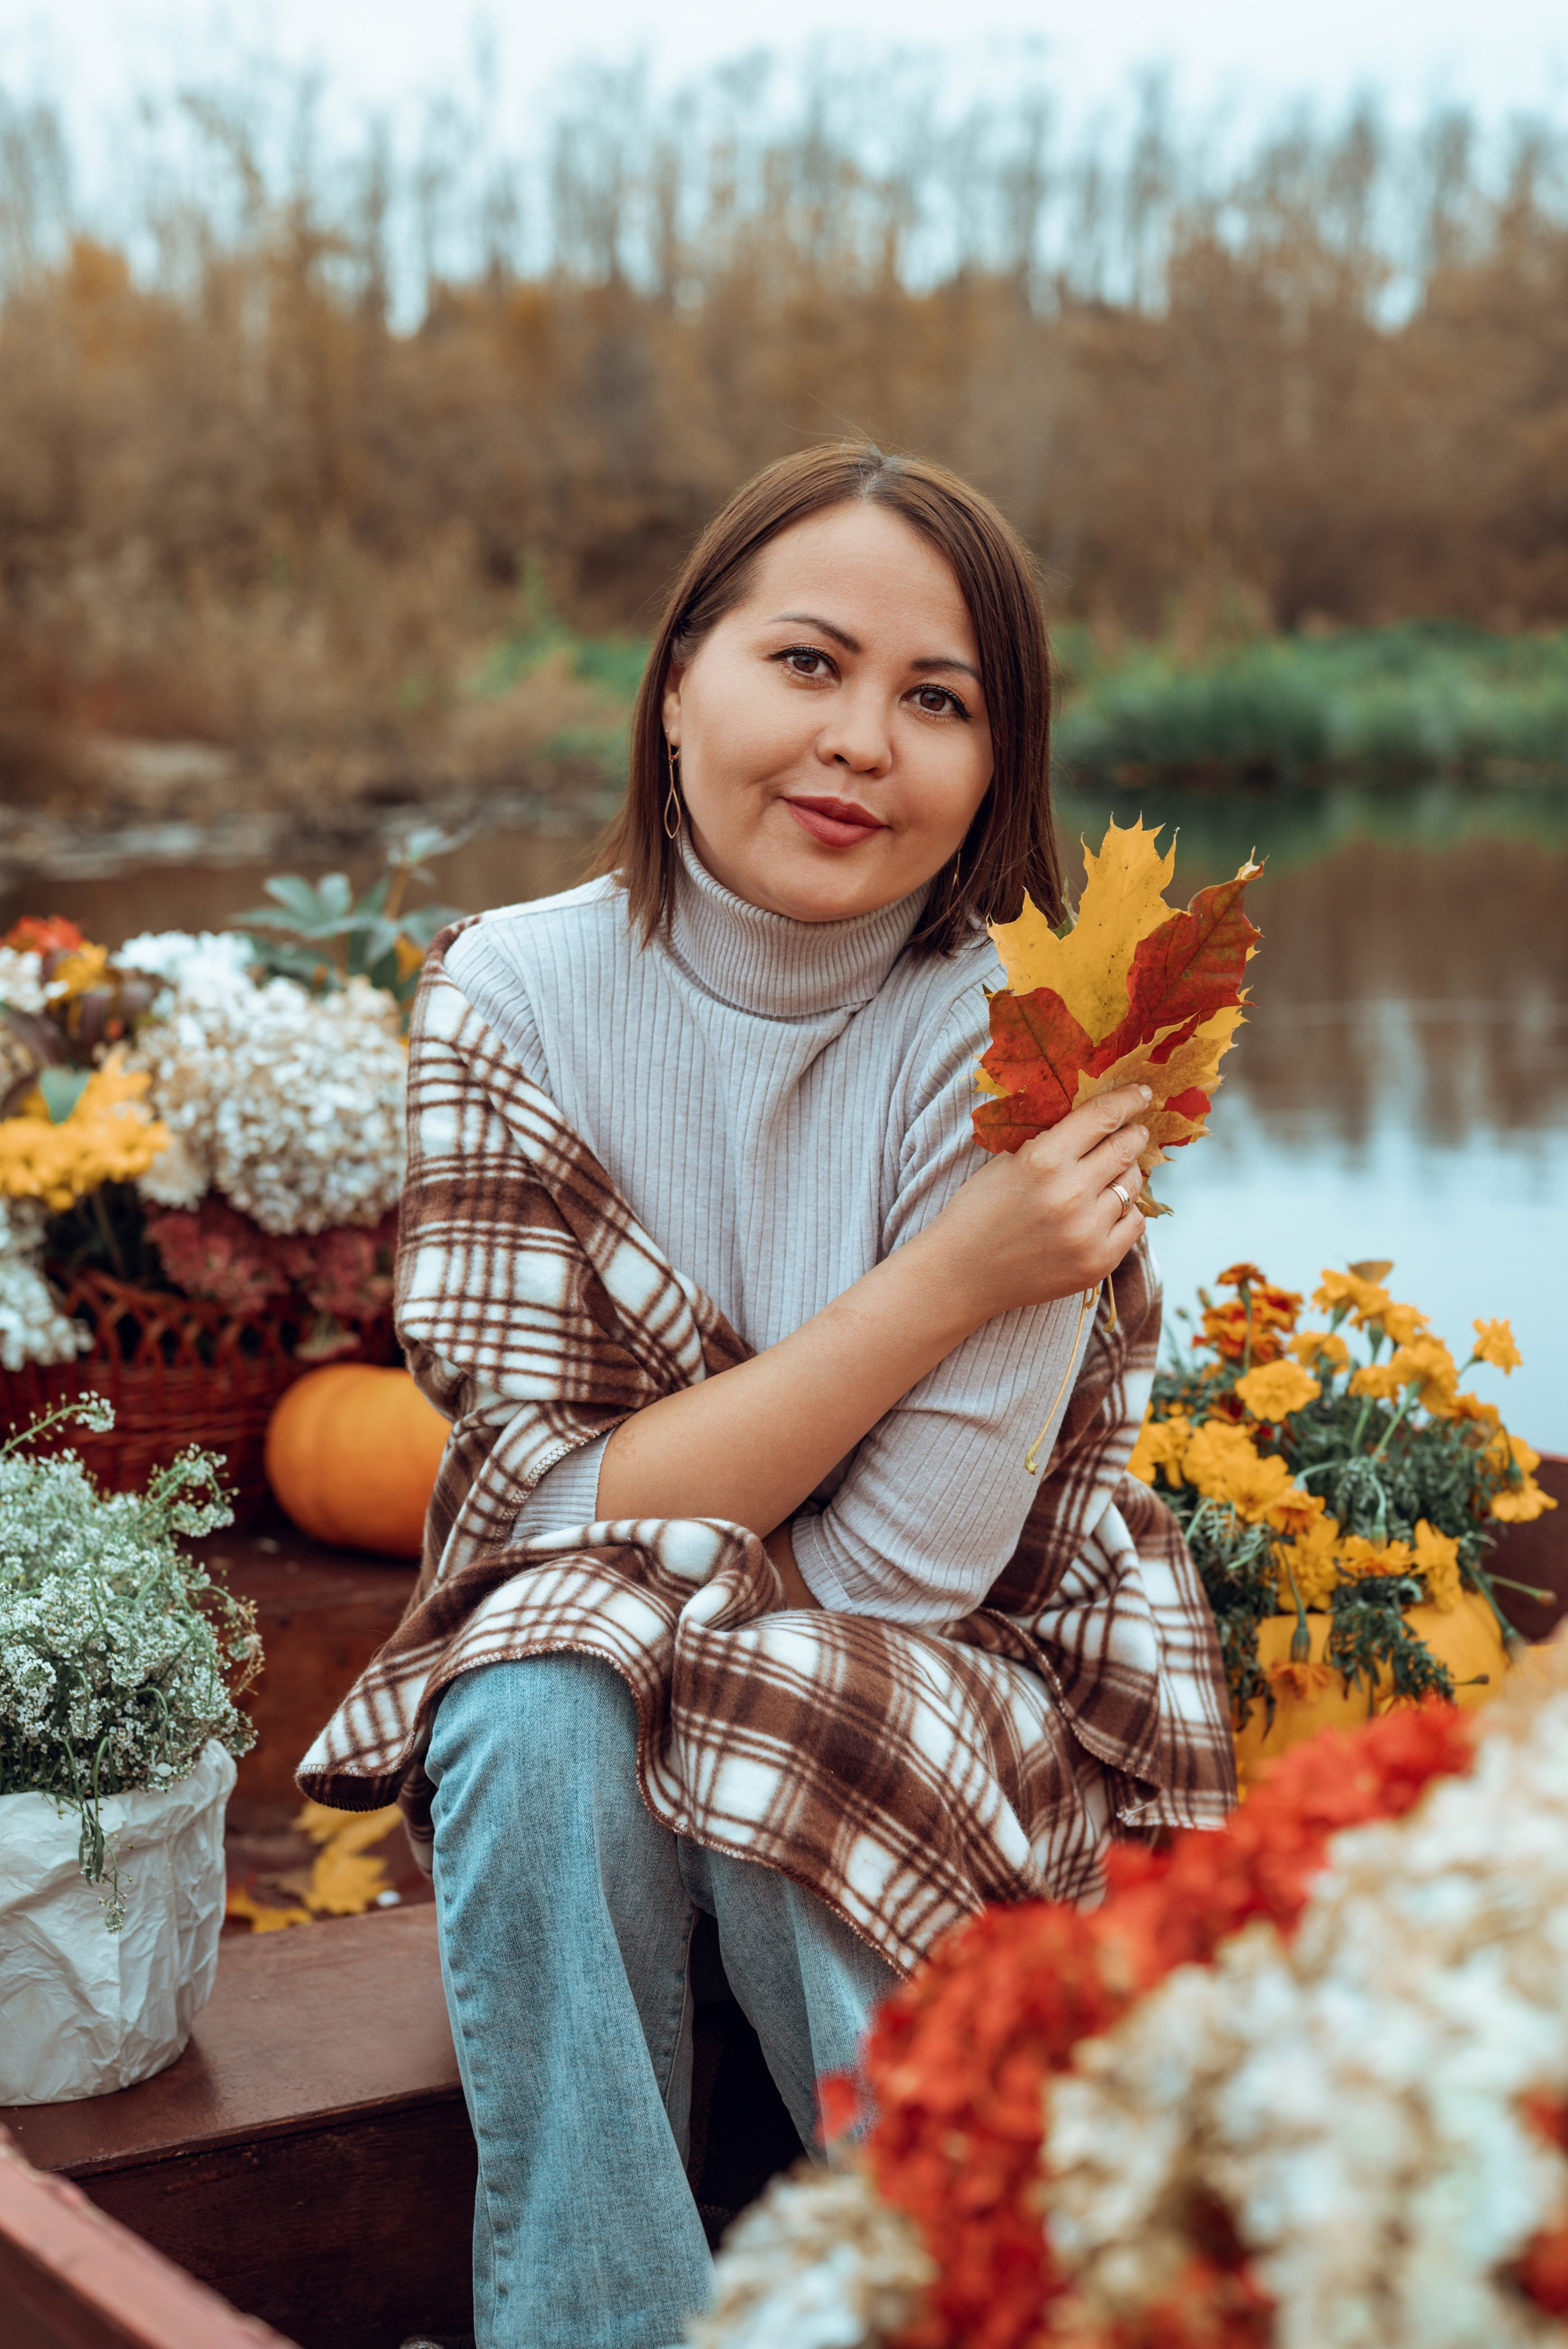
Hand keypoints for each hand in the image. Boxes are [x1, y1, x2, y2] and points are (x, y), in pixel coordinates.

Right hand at [923, 1083, 1149, 1322]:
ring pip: (1133, 1186)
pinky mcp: (1097, 1263)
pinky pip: (1135, 1224)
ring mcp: (1087, 1232)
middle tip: (1135, 1131)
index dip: (1128, 1100)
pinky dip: (1126, 1212)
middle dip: (1135, 1134)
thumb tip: (1096, 1116)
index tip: (1141, 1093)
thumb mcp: (1005, 1161)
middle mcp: (1070, 1194)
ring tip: (1112, 1173)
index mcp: (1043, 1160)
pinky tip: (1109, 1208)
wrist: (962, 1274)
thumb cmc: (979, 1211)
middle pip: (1126, 1148)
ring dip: (1127, 1173)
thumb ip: (1049, 1139)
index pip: (1103, 1116)